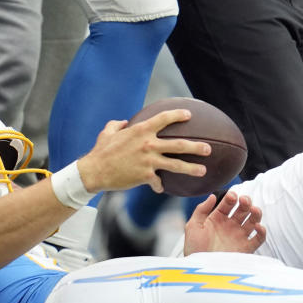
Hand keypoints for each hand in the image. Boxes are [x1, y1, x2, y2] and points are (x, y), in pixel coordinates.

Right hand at [76, 111, 209, 194]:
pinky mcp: (145, 176)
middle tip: (209, 148)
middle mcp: (148, 144)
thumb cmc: (100, 151)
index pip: (164, 119)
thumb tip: (123, 122)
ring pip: (176, 164)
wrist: (94, 171)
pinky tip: (160, 188)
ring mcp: (148, 161)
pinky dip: (159, 185)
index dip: (178, 115)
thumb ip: (117, 125)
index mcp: (140, 131)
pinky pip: (158, 181)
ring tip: (203, 170)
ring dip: (191, 168)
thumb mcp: (107, 133)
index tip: (189, 115)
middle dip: (196, 146)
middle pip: (179, 144)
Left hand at [182, 191, 265, 254]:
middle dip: (245, 202)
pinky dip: (262, 232)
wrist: (199, 270)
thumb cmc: (194, 250)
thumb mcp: (193, 227)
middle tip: (244, 200)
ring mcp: (239, 236)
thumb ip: (201, 210)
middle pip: (243, 210)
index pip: (228, 204)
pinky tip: (258, 227)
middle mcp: (230, 226)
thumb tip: (213, 196)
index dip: (231, 198)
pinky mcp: (246, 248)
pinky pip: (258, 238)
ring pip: (253, 220)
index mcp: (218, 219)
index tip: (232, 196)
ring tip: (253, 210)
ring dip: (256, 213)